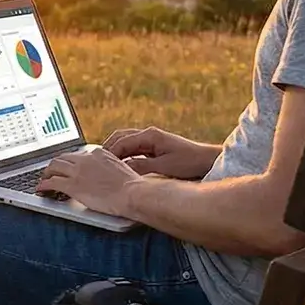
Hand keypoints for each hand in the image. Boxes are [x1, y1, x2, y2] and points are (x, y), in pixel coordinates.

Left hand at [36, 148, 141, 217]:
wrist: (132, 194)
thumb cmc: (132, 187)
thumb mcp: (121, 169)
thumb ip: (110, 168)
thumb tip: (106, 174)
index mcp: (99, 153)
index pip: (79, 154)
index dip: (72, 161)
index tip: (70, 166)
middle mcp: (86, 159)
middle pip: (63, 158)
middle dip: (56, 165)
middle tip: (52, 171)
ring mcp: (77, 171)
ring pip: (54, 167)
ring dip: (47, 173)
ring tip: (44, 179)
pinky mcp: (72, 185)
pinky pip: (52, 183)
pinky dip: (43, 185)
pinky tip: (41, 189)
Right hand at [103, 127, 218, 179]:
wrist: (209, 161)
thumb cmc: (190, 163)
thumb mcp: (164, 167)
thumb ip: (141, 167)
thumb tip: (121, 169)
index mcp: (150, 135)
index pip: (121, 142)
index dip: (108, 154)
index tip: (97, 166)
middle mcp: (149, 134)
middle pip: (119, 138)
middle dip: (106, 150)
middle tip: (95, 164)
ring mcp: (152, 140)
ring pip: (125, 142)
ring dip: (114, 152)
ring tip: (103, 166)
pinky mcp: (155, 148)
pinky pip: (133, 149)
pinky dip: (123, 156)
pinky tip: (120, 167)